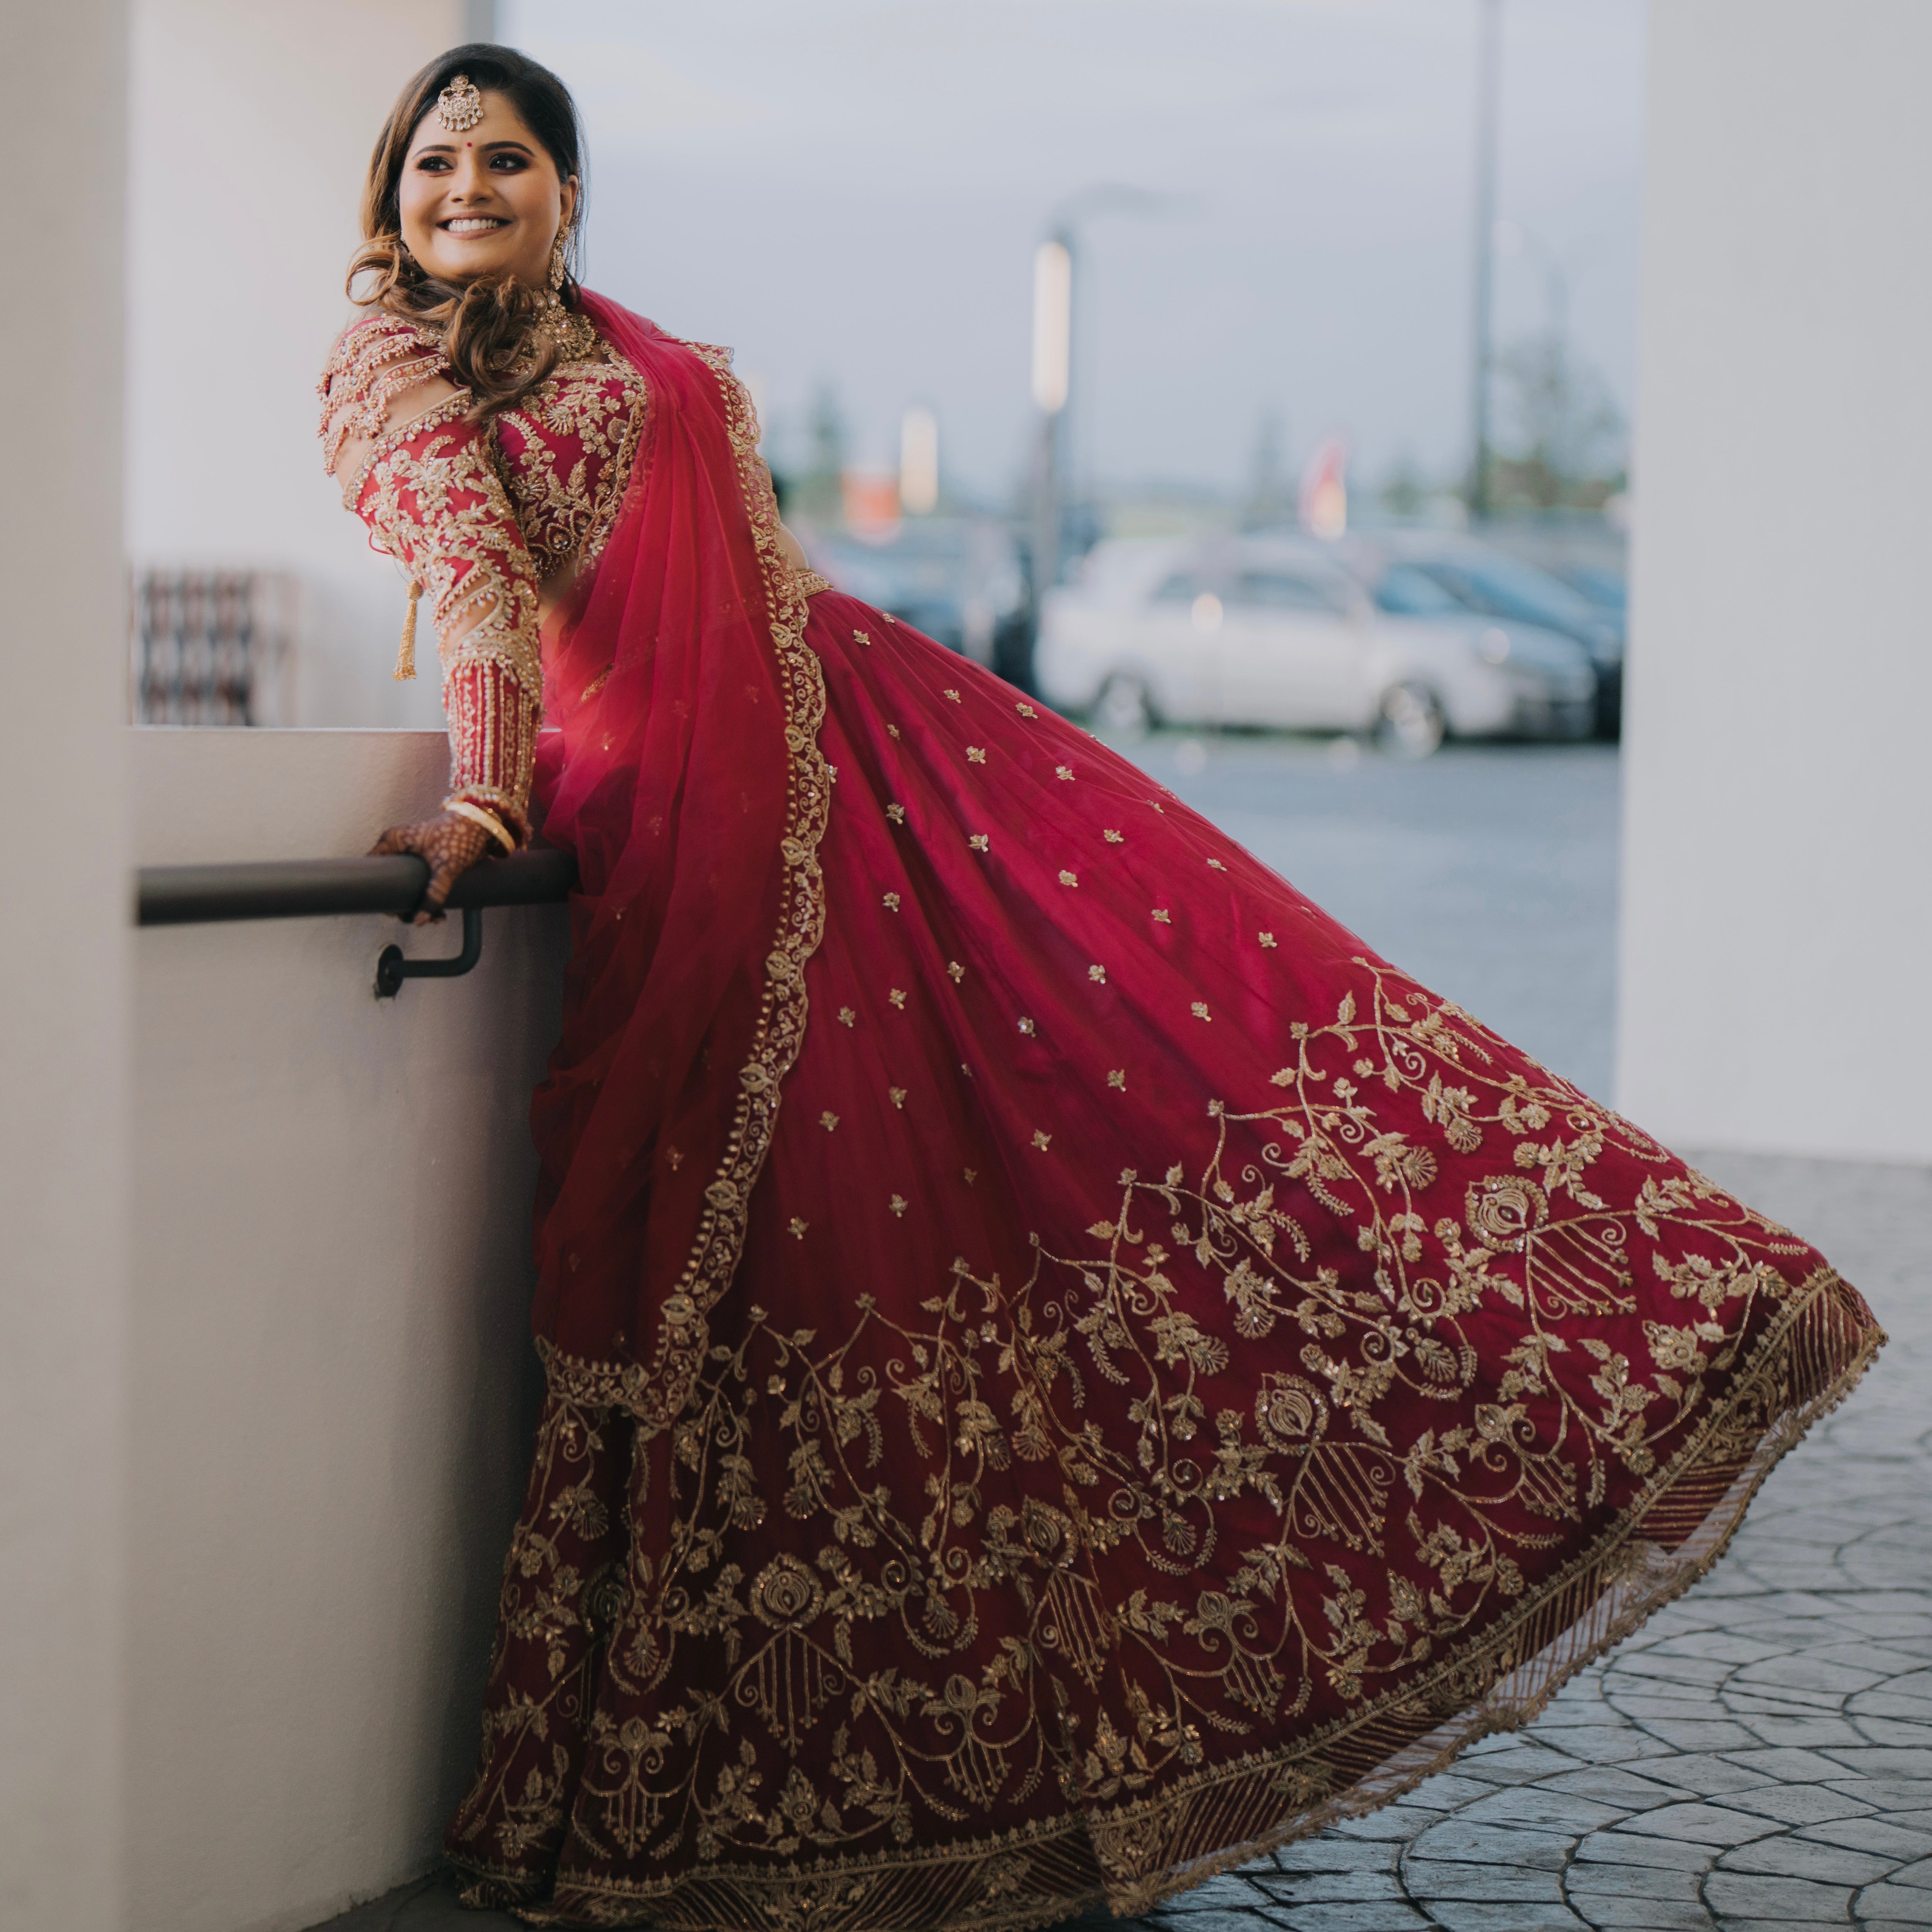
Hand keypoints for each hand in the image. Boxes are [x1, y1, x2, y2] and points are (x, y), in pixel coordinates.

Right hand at [370, 811, 495, 922]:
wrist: (485, 823)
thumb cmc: (461, 835)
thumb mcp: (446, 867)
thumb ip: (434, 894)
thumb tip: (419, 921)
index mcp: (393, 841)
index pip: (372, 870)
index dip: (379, 894)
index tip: (394, 911)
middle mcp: (399, 846)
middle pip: (390, 882)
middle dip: (405, 904)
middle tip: (418, 919)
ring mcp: (412, 854)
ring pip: (406, 886)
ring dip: (419, 905)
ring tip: (437, 918)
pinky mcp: (426, 862)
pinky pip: (420, 884)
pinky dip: (429, 899)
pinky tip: (440, 914)